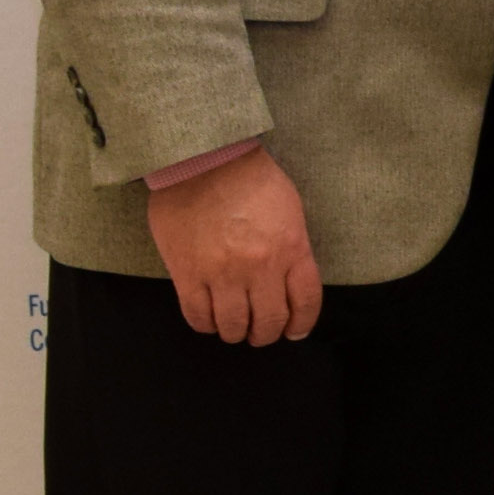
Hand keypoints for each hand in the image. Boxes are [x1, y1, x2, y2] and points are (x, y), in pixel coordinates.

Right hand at [146, 144, 322, 344]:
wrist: (203, 160)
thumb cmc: (251, 179)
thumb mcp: (290, 210)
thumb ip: (293, 248)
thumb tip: (290, 280)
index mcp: (292, 248)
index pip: (306, 301)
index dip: (301, 323)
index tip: (295, 331)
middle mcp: (260, 266)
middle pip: (270, 320)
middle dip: (267, 334)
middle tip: (260, 333)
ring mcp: (222, 272)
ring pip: (233, 325)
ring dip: (236, 333)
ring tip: (234, 328)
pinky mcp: (187, 273)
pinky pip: (197, 315)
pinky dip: (205, 325)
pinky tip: (209, 320)